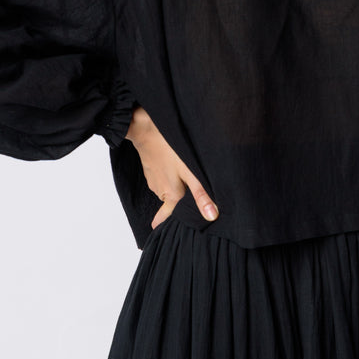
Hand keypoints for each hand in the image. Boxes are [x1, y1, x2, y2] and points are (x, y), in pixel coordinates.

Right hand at [126, 105, 218, 228]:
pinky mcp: (151, 168)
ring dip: (175, 185)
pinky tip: (175, 165)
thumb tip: (212, 216)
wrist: (146, 127)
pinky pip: (162, 176)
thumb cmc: (169, 148)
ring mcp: (154, 179)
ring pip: (167, 187)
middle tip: (186, 202)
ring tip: (186, 177)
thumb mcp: (190, 171)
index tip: (167, 231)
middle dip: (178, 203)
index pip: (169, 217)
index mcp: (171, 195)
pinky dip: (169, 174)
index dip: (171, 223)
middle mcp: (160, 190)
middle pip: (171, 202)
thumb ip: (201, 194)